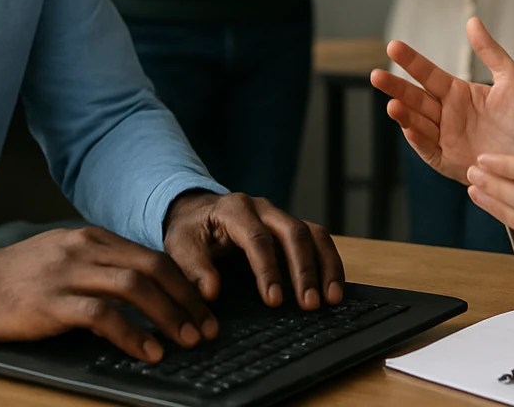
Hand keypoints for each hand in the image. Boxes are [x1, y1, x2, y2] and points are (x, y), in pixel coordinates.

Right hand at [0, 226, 217, 361]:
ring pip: (135, 287)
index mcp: (94, 238)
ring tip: (188, 341)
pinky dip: (132, 333)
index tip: (204, 308)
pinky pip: (103, 315)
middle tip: (207, 328)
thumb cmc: (20, 277)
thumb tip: (147, 289)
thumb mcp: (67, 258)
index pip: (153, 256)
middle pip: (153, 268)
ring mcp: (69, 272)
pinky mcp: (53, 301)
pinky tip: (149, 351)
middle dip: (187, 300)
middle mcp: (87, 249)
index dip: (185, 283)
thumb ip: (103, 266)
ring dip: (169, 316)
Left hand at [163, 190, 344, 312]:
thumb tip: (211, 292)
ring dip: (324, 266)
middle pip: (293, 232)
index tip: (274, 301)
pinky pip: (319, 240)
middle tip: (308, 304)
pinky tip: (333, 289)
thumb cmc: (191, 232)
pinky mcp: (292, 227)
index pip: (257, 238)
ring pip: (313, 234)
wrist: (198, 213)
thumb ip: (193, 267)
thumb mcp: (180, 245)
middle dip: (304, 270)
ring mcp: (281, 216)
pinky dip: (329, 263)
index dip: (267, 270)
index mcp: (235, 209)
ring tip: (330, 299)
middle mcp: (263, 208)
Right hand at [368, 17, 513, 184]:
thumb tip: (472, 20)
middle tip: (376, 75)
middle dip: (396, 88)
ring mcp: (447, 139)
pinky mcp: (450, 162)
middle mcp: (448, 115)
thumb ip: (490, 51)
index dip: (411, 61)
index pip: (428, 74)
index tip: (393, 46)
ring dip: (404, 114)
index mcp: (459, 93)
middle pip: (415, 98)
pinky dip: (418, 140)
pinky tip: (408, 128)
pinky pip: (429, 150)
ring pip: (418, 123)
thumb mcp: (513, 78)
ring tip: (393, 105)